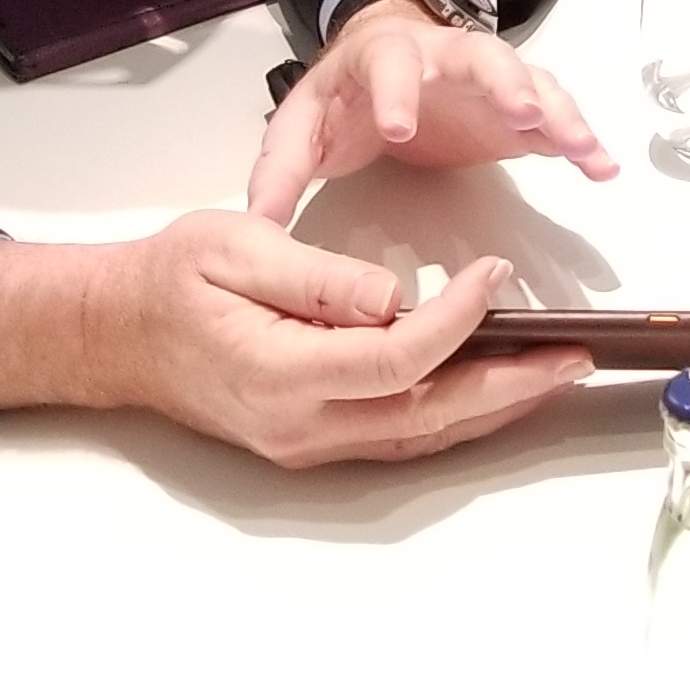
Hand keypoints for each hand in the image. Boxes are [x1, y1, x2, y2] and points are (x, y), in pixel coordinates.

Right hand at [0, 212, 590, 465]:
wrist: (116, 334)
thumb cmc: (170, 280)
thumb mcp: (235, 246)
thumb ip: (315, 276)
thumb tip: (394, 297)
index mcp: (281, 371)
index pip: (397, 358)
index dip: (458, 321)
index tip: (495, 275)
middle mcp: (300, 424)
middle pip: (426, 415)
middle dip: (509, 388)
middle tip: (573, 357)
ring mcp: (306, 442)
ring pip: (419, 435)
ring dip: (491, 408)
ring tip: (553, 374)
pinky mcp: (311, 439)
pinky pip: (397, 434)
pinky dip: (451, 413)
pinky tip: (491, 390)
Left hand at [243, 0, 617, 221]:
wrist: (382, 62)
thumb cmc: (343, 99)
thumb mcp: (301, 130)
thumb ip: (278, 173)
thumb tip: (253, 227)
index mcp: (382, 60)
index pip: (389, 64)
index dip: (395, 92)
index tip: (398, 129)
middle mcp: (444, 58)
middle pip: (480, 57)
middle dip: (502, 82)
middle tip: (518, 112)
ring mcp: (487, 81)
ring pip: (529, 82)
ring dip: (554, 110)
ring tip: (580, 144)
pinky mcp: (515, 111)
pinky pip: (554, 117)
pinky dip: (580, 140)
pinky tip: (601, 167)